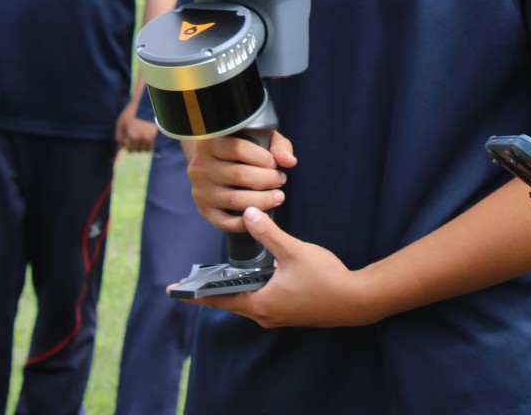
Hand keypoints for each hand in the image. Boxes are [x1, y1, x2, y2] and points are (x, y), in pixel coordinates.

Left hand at [116, 111, 157, 152]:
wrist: (145, 106)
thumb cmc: (131, 114)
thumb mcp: (121, 123)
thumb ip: (119, 136)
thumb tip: (120, 147)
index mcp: (133, 136)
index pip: (129, 149)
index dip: (126, 146)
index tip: (126, 140)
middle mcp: (142, 138)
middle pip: (136, 150)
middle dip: (133, 147)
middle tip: (132, 139)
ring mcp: (149, 137)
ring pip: (144, 150)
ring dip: (140, 147)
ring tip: (138, 139)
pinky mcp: (155, 136)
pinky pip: (150, 148)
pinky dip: (147, 146)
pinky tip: (143, 139)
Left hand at [182, 206, 379, 326]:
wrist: (356, 300)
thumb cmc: (326, 278)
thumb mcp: (294, 252)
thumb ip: (269, 234)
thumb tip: (247, 214)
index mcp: (260, 304)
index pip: (219, 299)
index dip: (195, 294)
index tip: (174, 291)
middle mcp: (265, 315)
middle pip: (231, 301)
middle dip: (212, 289)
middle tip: (191, 280)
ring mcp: (277, 316)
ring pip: (247, 301)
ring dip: (233, 289)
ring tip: (218, 276)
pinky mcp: (289, 313)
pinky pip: (261, 302)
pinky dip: (251, 290)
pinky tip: (254, 275)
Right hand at [185, 131, 296, 233]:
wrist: (213, 160)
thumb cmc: (242, 147)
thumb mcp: (260, 137)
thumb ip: (278, 145)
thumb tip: (289, 162)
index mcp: (211, 142)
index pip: (238, 148)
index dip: (263, 157)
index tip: (275, 163)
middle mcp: (201, 167)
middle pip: (239, 175)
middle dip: (267, 179)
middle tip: (281, 180)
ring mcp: (200, 191)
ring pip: (234, 200)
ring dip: (262, 200)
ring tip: (278, 196)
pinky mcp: (204, 211)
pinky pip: (225, 222)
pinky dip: (246, 222)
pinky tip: (262, 214)